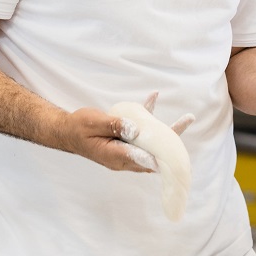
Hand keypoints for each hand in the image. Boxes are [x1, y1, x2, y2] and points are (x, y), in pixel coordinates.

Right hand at [58, 91, 193, 172]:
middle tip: (187, 121)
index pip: (142, 158)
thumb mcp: (94, 123)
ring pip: (152, 144)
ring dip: (167, 132)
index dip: (160, 156)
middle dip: (172, 142)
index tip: (175, 151)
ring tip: (187, 118)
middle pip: (154, 153)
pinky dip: (150, 118)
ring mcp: (127, 150)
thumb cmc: (79, 128)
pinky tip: (153, 97)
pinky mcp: (127, 141)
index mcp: (116, 156)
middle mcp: (124, 157)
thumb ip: (114, 125)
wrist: (68, 131)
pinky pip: (143, 132)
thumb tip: (136, 128)